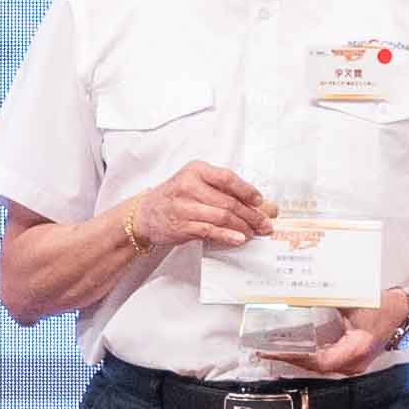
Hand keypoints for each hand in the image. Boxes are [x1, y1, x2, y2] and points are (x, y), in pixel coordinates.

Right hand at [114, 163, 273, 255]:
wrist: (144, 214)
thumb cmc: (175, 197)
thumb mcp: (193, 182)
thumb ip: (219, 188)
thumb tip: (254, 202)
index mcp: (196, 170)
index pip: (228, 178)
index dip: (248, 190)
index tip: (260, 201)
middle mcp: (189, 186)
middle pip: (229, 201)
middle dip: (251, 214)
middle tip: (264, 223)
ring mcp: (184, 206)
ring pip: (222, 217)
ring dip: (243, 226)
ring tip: (254, 232)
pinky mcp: (182, 225)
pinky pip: (210, 231)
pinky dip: (228, 236)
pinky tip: (239, 239)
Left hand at [283, 295, 408, 377]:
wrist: (402, 310)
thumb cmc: (382, 306)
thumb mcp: (353, 302)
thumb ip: (327, 299)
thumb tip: (299, 293)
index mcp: (356, 350)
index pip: (319, 361)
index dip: (296, 357)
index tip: (274, 351)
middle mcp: (354, 363)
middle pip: (316, 367)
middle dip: (291, 359)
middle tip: (266, 351)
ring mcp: (354, 364)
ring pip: (320, 367)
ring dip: (299, 359)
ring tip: (276, 350)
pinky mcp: (352, 360)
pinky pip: (327, 363)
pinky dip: (310, 357)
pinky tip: (297, 349)